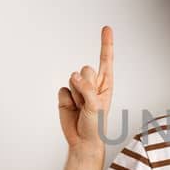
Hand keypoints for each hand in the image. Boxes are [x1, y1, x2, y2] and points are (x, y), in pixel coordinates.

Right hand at [59, 25, 114, 156]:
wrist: (82, 141)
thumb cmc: (96, 126)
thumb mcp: (96, 107)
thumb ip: (87, 89)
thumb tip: (74, 75)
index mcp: (106, 83)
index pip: (106, 59)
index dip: (105, 43)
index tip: (106, 28)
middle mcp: (92, 83)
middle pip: (85, 69)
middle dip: (85, 85)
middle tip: (88, 102)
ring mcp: (78, 88)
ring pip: (72, 78)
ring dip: (76, 95)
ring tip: (81, 108)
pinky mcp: (66, 95)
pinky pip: (62, 90)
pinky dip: (66, 100)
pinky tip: (72, 109)